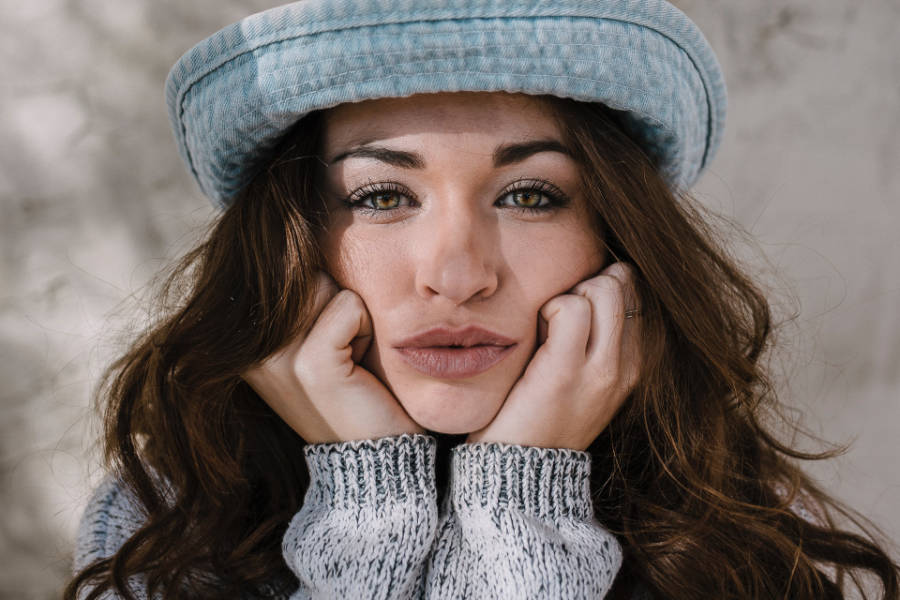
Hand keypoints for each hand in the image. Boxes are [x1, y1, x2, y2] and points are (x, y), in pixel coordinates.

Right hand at [242, 271, 423, 443]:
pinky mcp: (309, 367)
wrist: (376, 453)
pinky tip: (358, 368)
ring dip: (353, 316)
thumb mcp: (314, 336)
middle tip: (342, 352)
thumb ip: (296, 294)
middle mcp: (247, 350)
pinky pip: (348, 306)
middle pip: (305, 273)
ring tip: (349, 360)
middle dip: (337, 301)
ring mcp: (274, 359)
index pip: (281, 269)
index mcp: (240, 341)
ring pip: (327, 286)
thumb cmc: (353, 388)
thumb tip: (294, 235)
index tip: (326, 343)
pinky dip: (365, 328)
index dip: (321, 293)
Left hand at [466, 262, 641, 450]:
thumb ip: (596, 340)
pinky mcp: (567, 371)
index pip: (636, 293)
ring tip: (550, 327)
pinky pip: (571, 308)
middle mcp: (626, 367)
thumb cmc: (541, 417)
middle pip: (623, 282)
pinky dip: (550, 308)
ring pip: (604, 289)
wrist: (521, 471)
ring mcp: (601, 370)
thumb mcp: (583, 380)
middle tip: (560, 314)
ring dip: (568, 295)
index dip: (600, 286)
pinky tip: (537, 334)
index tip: (575, 311)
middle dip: (587, 283)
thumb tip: (587, 286)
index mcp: (632, 367)